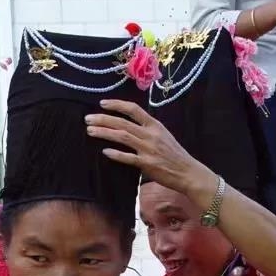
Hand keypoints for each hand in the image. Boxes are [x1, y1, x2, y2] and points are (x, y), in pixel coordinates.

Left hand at [85, 99, 211, 195]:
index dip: (117, 104)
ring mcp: (148, 149)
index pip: (133, 109)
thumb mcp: (163, 136)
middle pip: (123, 122)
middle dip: (103, 119)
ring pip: (122, 136)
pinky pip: (128, 158)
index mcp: (155, 125)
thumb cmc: (175, 155)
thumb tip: (130, 127)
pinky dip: (116, 154)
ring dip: (104, 133)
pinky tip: (105, 151)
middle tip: (88, 119)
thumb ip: (148, 130)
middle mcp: (150, 134)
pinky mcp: (147, 164)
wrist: (187, 172)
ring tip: (90, 131)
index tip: (102, 104)